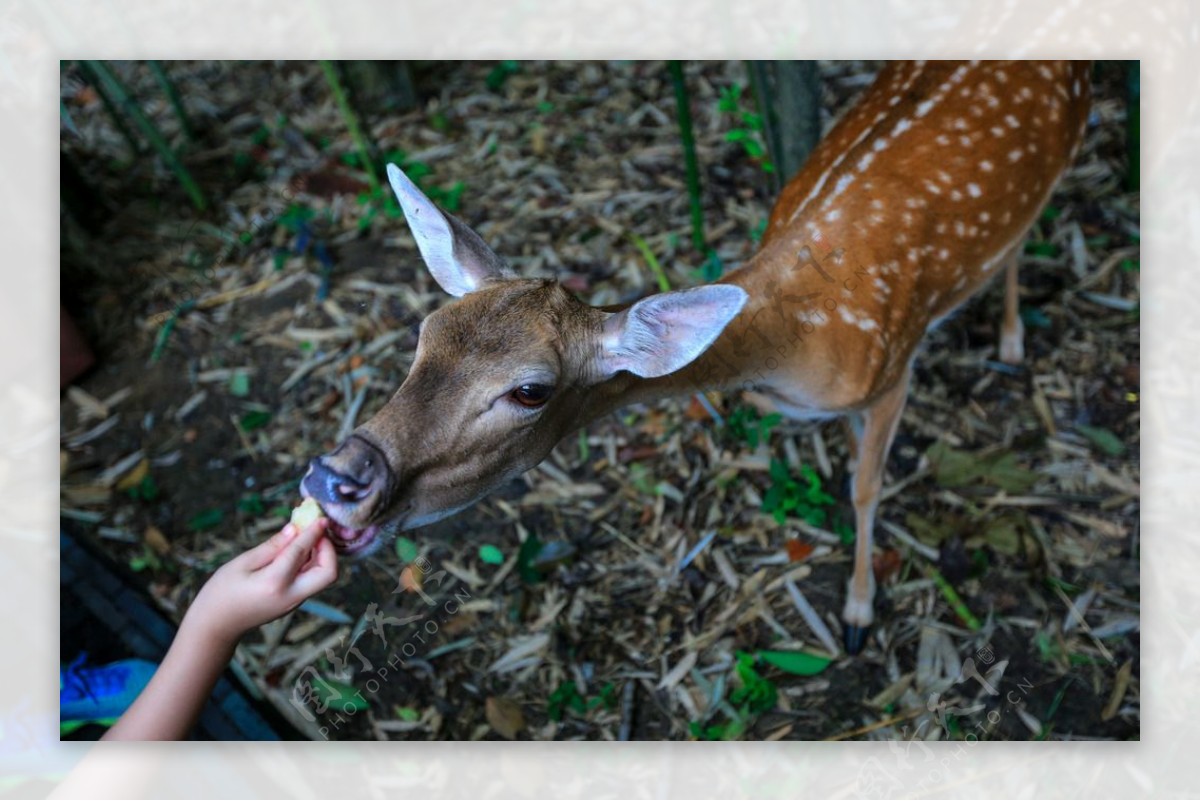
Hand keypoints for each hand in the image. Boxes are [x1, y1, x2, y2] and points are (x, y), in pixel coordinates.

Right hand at [183, 518, 338, 647]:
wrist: (215, 626)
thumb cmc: (221, 592)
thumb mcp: (241, 563)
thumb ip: (272, 546)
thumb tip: (294, 528)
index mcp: (274, 583)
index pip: (301, 552)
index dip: (313, 532)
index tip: (321, 518)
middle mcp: (290, 595)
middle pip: (328, 573)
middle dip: (329, 549)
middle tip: (316, 532)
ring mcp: (294, 602)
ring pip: (323, 578)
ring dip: (322, 555)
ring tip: (308, 535)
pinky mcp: (292, 603)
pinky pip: (311, 581)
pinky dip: (312, 563)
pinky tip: (299, 550)